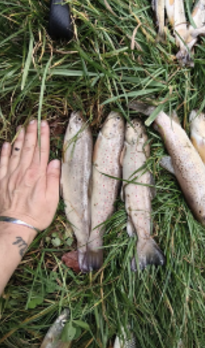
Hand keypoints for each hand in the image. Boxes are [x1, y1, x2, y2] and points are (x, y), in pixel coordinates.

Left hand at [0, 120, 60, 234]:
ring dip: (18, 139)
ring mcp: (10, 176)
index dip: (42, 136)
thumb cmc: (38, 215)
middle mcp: (23, 172)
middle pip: (27, 149)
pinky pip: (1, 163)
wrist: (15, 226)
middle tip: (32, 121)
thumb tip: (56, 162)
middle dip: (30, 133)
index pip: (41, 151)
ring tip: (20, 127)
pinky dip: (3, 152)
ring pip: (14, 153)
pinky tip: (5, 144)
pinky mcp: (1, 182)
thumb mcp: (52, 199)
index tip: (44, 124)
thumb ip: (53, 179)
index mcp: (38, 175)